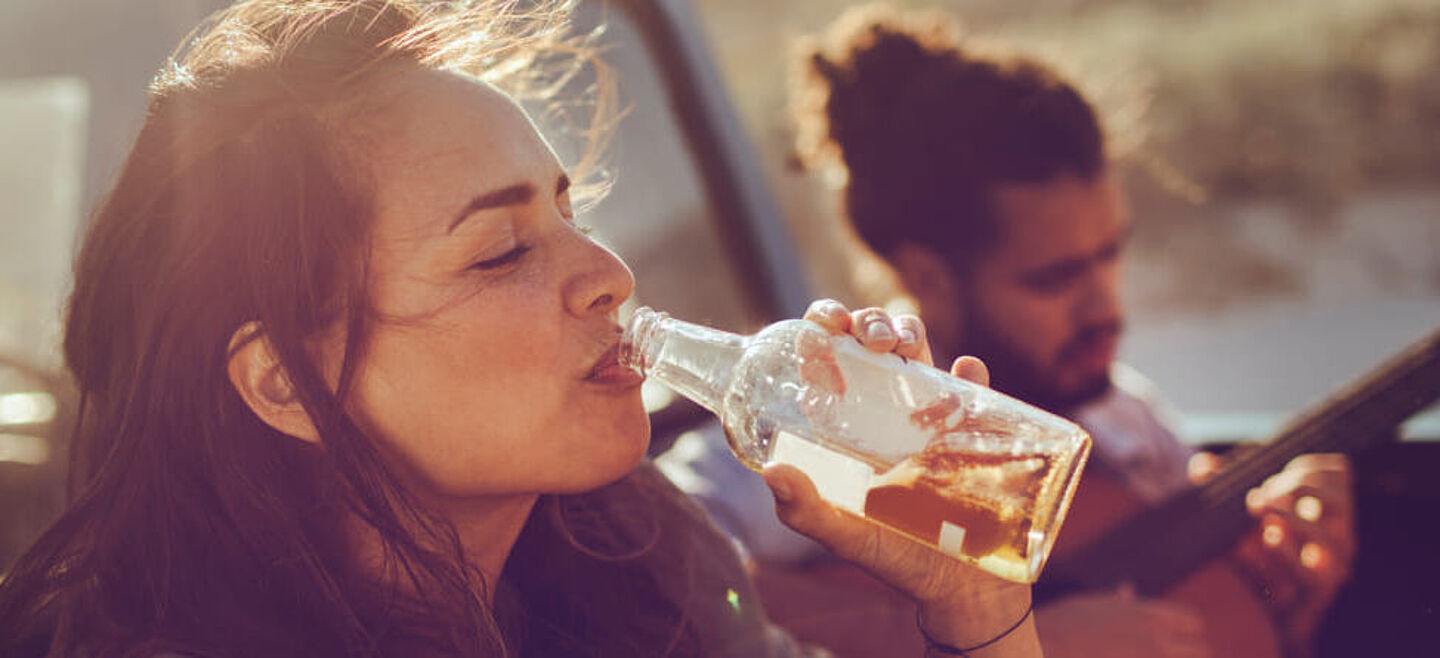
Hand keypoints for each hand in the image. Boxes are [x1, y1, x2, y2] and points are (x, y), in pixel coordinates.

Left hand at [760, 300, 1039, 655]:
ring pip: (919, 351)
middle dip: (870, 322)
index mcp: (848, 428)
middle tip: (872, 341)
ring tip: (906, 347)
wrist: (963, 590)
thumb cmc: (896, 561)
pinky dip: (970, 372)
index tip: (825, 324)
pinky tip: (964, 369)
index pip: (829, 362)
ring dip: (910, 331)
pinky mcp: (973, 429)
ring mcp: (930, 416)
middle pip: (873, 344)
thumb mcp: (844, 536)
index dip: (824, 330)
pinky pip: (973, 386)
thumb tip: (770, 470)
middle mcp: (884, 413)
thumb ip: (805, 509)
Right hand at [1035, 585, 1210, 657]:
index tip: (1177, 637)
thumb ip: (1119, 602)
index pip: (1192, 622)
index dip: (1185, 631)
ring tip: (1153, 656)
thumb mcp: (1093, 606)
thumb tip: (1128, 590)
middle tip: (1168, 653)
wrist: (1041, 647)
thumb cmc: (1062, 625)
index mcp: (1148, 614)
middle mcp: (1157, 640)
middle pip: (1200, 651)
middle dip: (1190, 654)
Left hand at [1189, 452, 1355, 652]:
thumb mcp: (1238, 513)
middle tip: (1261, 494)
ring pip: (1329, 536)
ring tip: (1260, 510)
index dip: (1309, 465)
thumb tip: (1202, 465)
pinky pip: (1312, 573)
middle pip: (1340, 496)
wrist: (1262, 610)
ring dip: (1293, 518)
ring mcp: (1334, 562)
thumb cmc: (1253, 550)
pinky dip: (1288, 553)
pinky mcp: (1319, 589)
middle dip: (1299, 487)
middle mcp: (1337, 532)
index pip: (1339, 472)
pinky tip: (1268, 538)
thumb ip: (1221, 486)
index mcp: (1325, 508)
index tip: (1276, 472)